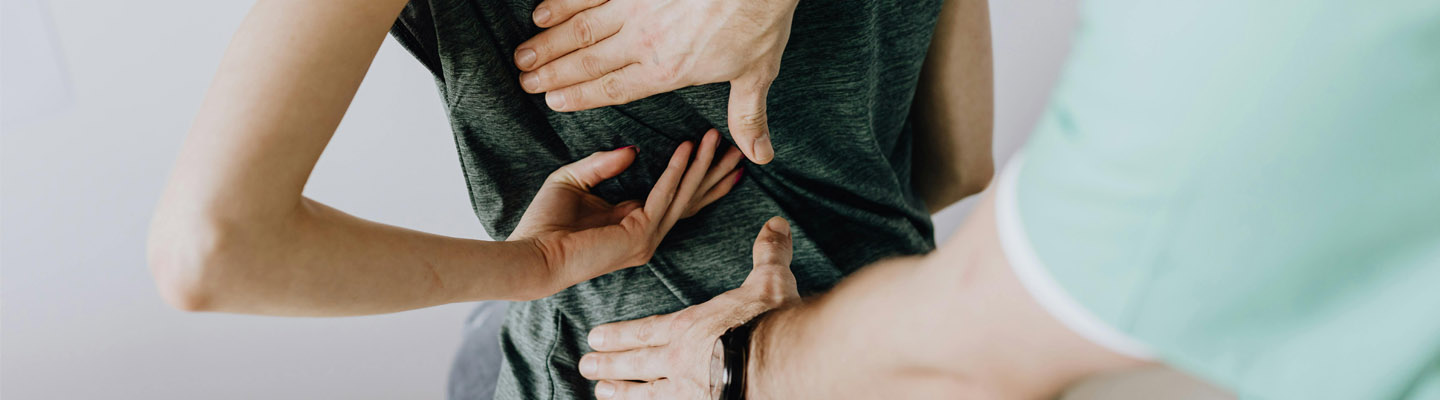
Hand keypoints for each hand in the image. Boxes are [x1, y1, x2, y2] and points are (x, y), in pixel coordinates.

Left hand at [510, 129, 744, 296]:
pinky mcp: (639, 236)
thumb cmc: (544, 223)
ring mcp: (646, 238)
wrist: (532, 254)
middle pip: (691, 198)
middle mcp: (646, 233)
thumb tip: (634, 149)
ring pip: (684, 195)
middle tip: (739, 147)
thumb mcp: (574, 180)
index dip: (698, 174)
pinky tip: (687, 148)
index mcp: (633, 221)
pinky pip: (664, 196)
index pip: (676, 197)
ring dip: (702, 165)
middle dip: (715, 172)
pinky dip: (676, 170)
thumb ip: (603, 164)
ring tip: (717, 138)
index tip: (716, 150)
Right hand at [513, 0, 800, 163]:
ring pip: (581, 30)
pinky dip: (563, 3)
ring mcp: (635, 8)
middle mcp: (643, 43)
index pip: (614, 89)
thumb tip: (759, 156)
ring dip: (548, 43)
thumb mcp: (757, 73)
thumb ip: (747, 117)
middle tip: (525, 81)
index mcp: (667, 71)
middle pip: (587, 62)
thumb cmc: (757, 22)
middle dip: (552, 74)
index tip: (553, 102)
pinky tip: (542, 12)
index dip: (580, 97)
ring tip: (523, 54)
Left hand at [579, 217, 798, 398]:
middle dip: (609, 363)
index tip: (595, 337)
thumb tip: (775, 223)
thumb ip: (768, 253)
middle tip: (585, 366)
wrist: (779, 361)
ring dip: (621, 392)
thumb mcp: (769, 281)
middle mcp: (680, 361)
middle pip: (636, 362)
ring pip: (646, 394)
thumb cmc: (768, 321)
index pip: (644, 330)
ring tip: (600, 392)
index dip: (618, 335)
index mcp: (689, 328)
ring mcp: (687, 392)